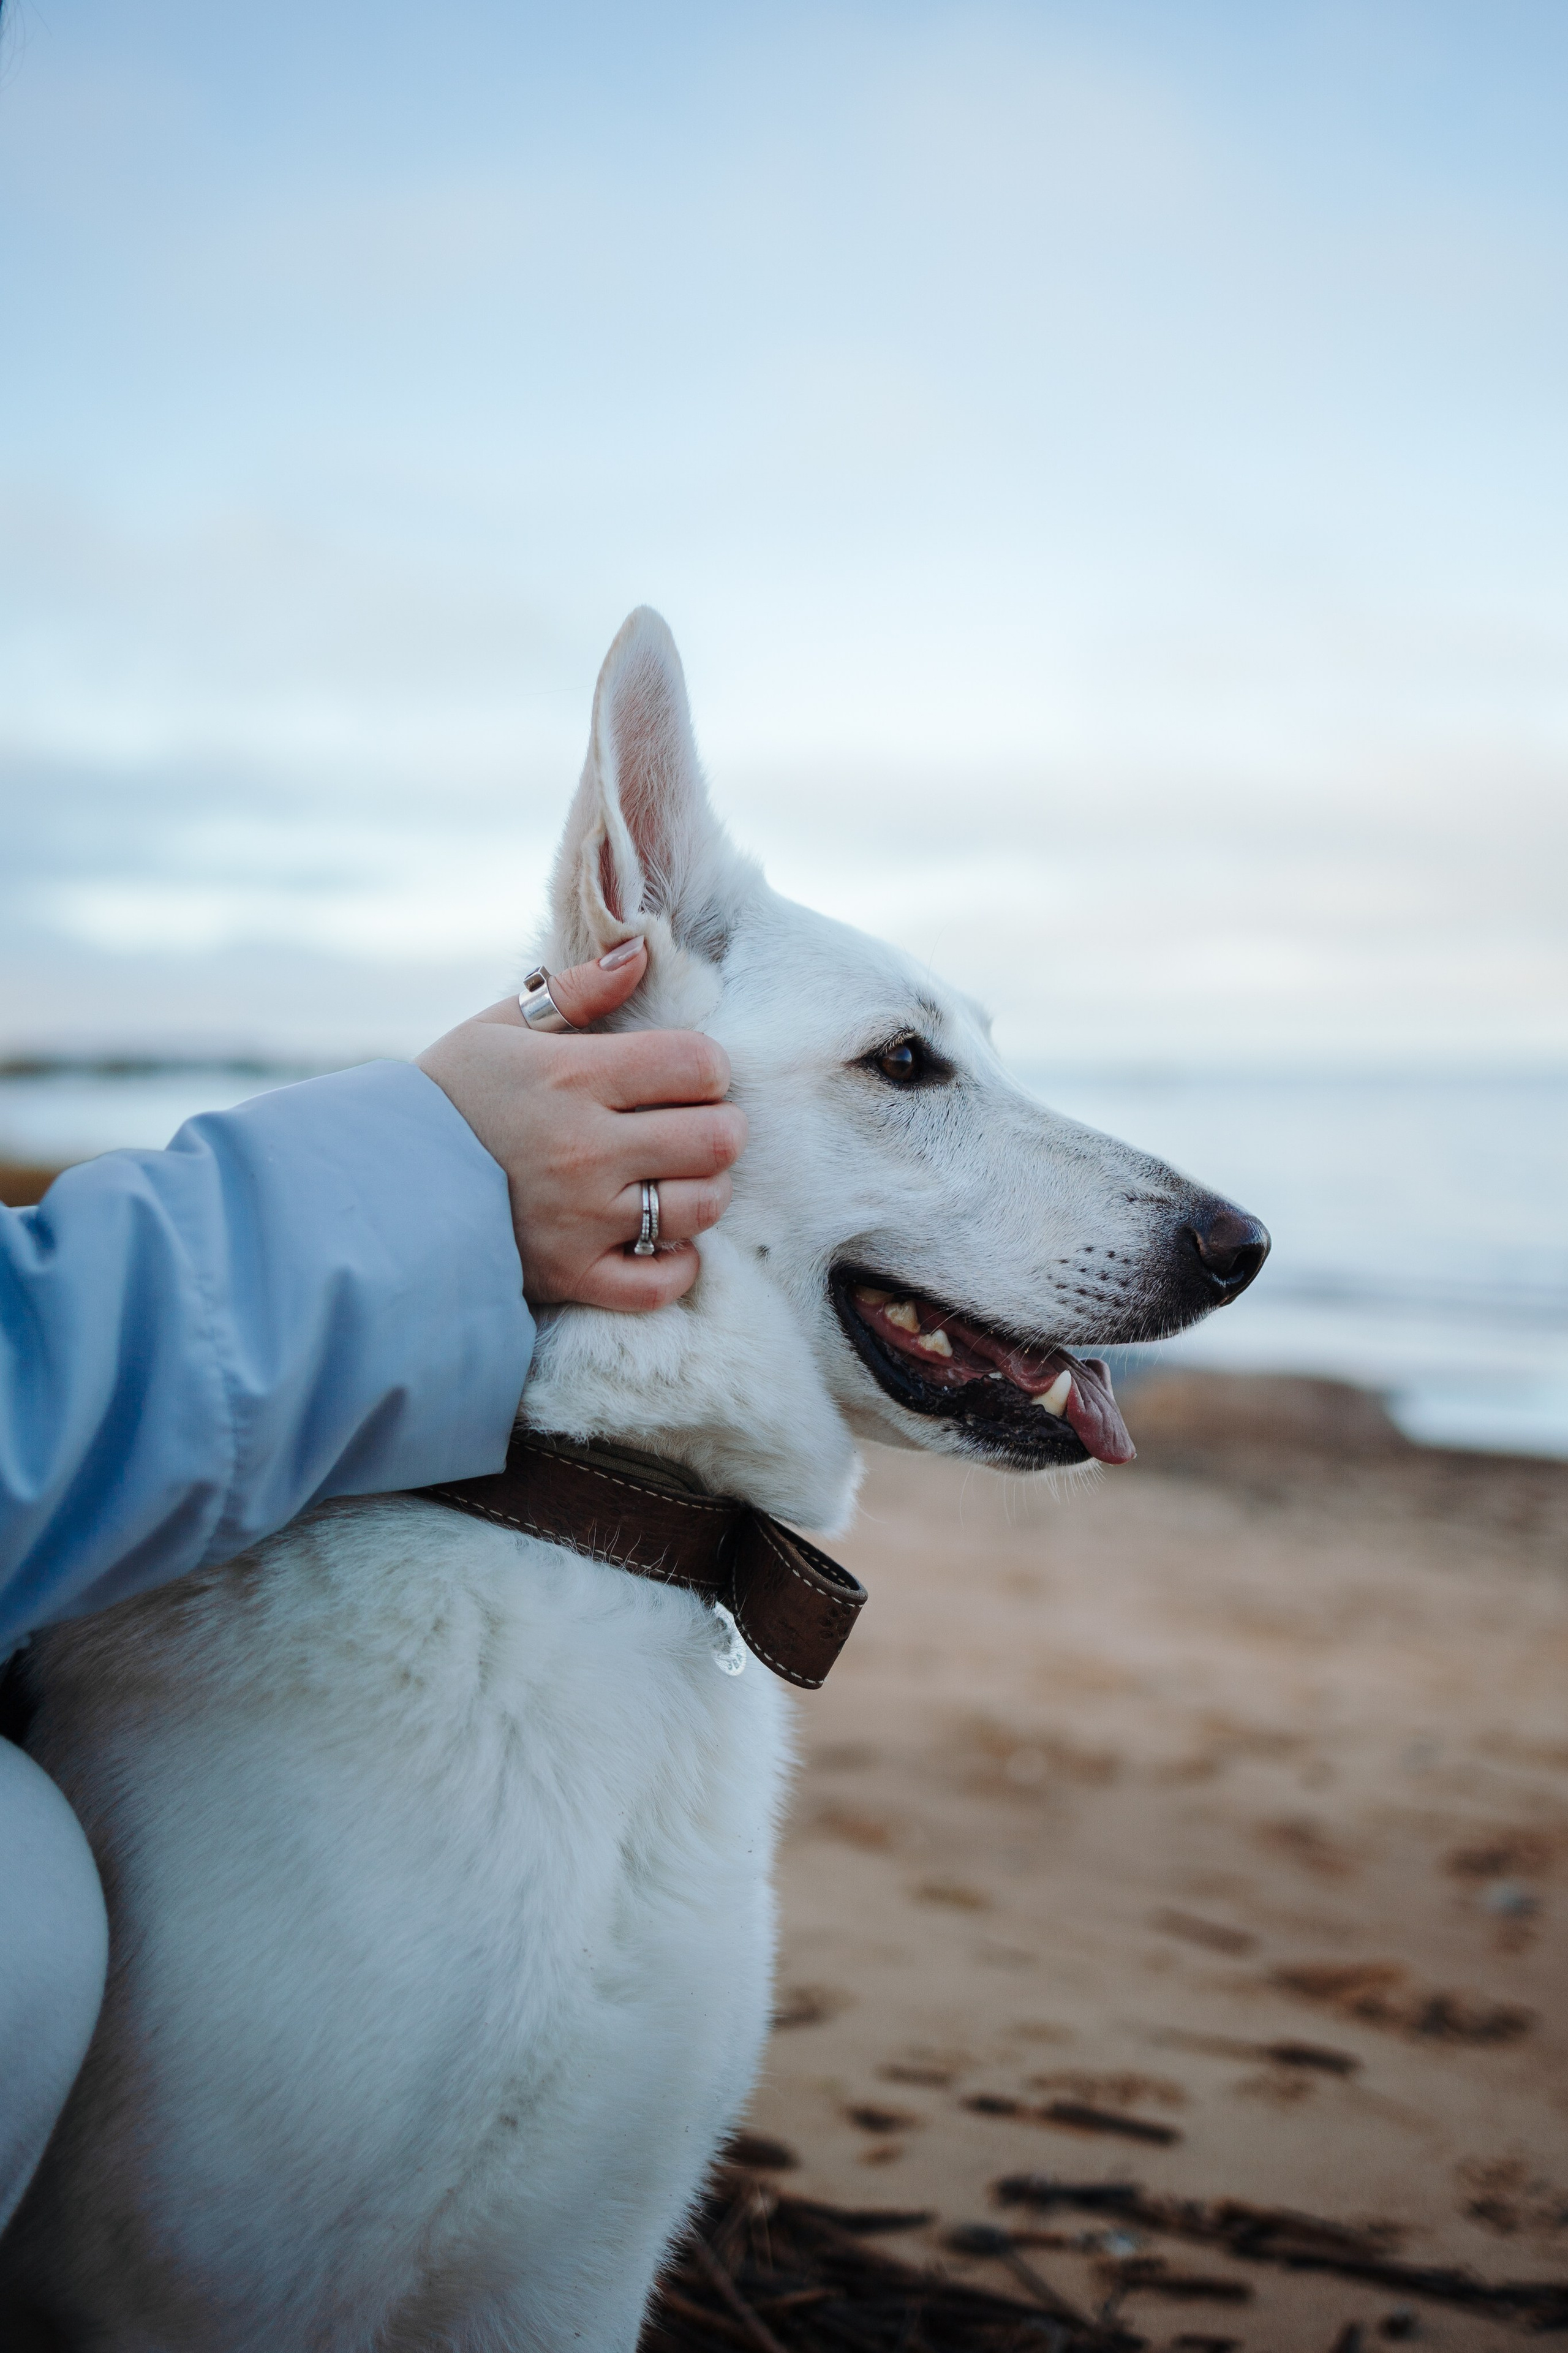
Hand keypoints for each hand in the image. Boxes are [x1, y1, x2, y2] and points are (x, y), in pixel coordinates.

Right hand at [417, 939, 744, 1309]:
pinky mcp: (573, 1275)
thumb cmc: (448, 1098)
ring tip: (676, 1178)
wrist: (379, 1185)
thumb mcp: (500, 1028)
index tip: (687, 1075)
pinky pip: (661, 1281)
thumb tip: (640, 952)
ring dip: (704, 1190)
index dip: (707, 1067)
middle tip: (696, 1126)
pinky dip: (676, 1264)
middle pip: (715, 1138)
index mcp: (572, 1078)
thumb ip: (577, 991)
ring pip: (700, 1207)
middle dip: (720, 1127)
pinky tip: (660, 1239)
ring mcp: (583, 1219)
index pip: (697, 1064)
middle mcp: (586, 1150)